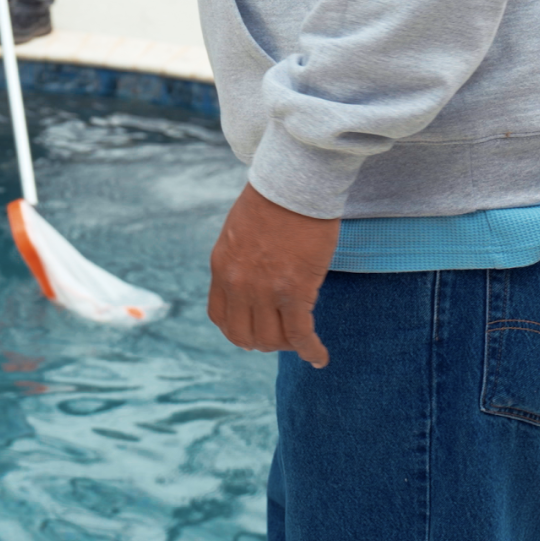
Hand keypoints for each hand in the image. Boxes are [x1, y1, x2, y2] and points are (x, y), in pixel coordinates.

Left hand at [207, 181, 338, 366]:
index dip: (238, 330)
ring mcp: (264, 290)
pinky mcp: (294, 291)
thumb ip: (240, 259)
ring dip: (287, 346)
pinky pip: (299, 335)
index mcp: (221, 267)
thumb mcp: (240, 231)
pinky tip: (319, 357)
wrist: (293, 184)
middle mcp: (237, 284)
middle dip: (263, 341)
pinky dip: (310, 351)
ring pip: (272, 339)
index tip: (254, 330)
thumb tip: (254, 278)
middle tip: (282, 337)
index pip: (220, 316)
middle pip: (244, 335)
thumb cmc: (274, 199)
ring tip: (302, 343)